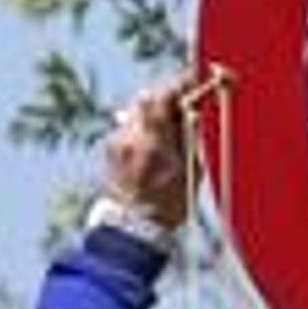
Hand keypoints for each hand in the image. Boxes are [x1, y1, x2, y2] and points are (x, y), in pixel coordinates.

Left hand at [102, 76, 196, 232]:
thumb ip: (189, 137)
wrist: (132, 229)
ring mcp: (116, 141)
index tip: (198, 80)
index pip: (165, 96)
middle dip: (168, 95)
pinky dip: (144, 126)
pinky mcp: (109, 148)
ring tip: (171, 125)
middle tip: (187, 99)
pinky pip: (129, 126)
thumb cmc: (167, 206)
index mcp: (153, 142)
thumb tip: (194, 110)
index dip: (183, 83)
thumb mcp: (190, 171)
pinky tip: (154, 143)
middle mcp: (130, 136)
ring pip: (137, 110)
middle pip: (149, 98)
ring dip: (155, 111)